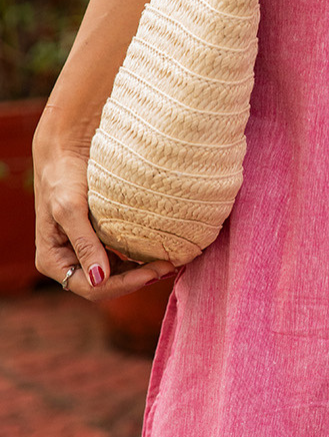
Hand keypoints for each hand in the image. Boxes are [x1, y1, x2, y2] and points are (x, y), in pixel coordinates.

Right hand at [33, 107, 175, 298]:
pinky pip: (119, 258)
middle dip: (136, 280)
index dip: (123, 285)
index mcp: (52, 261)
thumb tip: (98, 279)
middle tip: (168, 267)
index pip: (91, 287)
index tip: (152, 273)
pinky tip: (156, 252)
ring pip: (115, 274)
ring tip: (168, 263)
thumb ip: (83, 244)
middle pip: (105, 285)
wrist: (66, 149)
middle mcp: (67, 261)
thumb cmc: (63, 175)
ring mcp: (83, 252)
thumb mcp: (70, 208)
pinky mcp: (97, 240)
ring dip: (140, 272)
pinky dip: (137, 259)